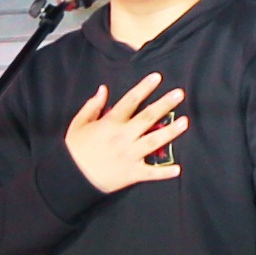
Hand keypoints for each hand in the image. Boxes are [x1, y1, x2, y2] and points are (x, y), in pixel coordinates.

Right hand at [62, 74, 189, 194]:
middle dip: (164, 104)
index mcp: (110, 123)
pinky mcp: (131, 173)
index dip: (144, 88)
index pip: (130, 101)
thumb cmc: (74, 149)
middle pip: (147, 118)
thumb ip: (93, 106)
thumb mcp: (79, 123)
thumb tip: (104, 89)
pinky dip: (164, 172)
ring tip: (185, 122)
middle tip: (179, 94)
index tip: (157, 77)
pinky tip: (178, 169)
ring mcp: (129, 156)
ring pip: (153, 142)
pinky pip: (150, 173)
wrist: (71, 177)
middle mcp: (123, 137)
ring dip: (170, 131)